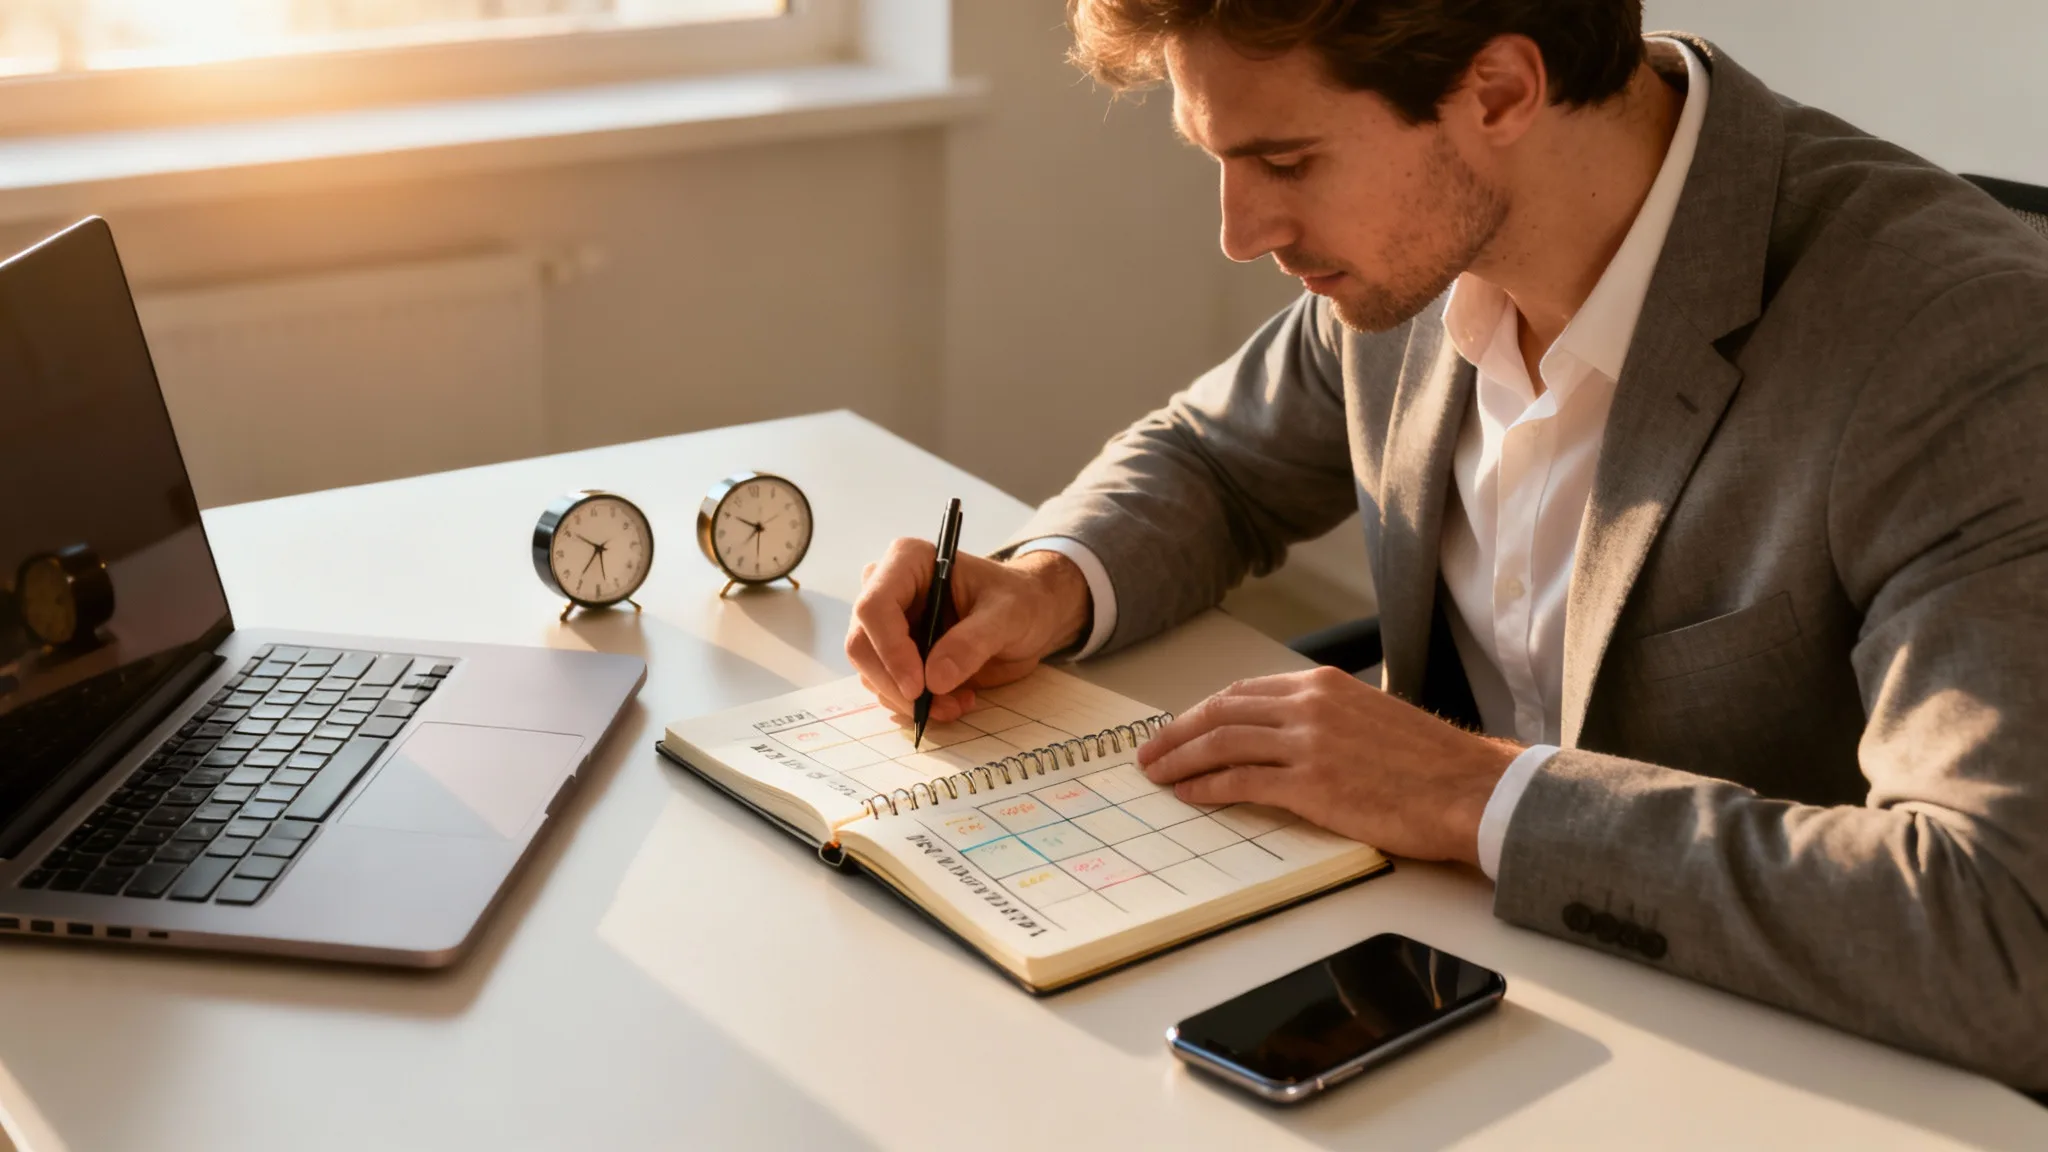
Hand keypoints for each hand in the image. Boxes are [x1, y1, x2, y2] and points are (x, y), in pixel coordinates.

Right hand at [847, 544, 1090, 723]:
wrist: (1029, 617)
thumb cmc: (1020, 601)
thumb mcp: (1008, 615)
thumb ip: (973, 642)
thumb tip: (934, 679)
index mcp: (907, 562)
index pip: (874, 607)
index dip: (890, 650)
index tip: (919, 687)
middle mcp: (887, 589)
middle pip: (862, 644)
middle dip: (896, 685)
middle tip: (939, 708)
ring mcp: (887, 625)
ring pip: (871, 672)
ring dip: (909, 700)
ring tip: (958, 703)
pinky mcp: (895, 655)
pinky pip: (887, 687)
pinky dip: (916, 705)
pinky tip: (953, 701)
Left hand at [1136, 667, 1520, 865]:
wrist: (1469, 789)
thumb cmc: (1430, 763)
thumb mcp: (1371, 718)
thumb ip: (1326, 719)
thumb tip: (1286, 738)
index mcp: (1323, 685)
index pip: (1243, 693)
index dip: (1203, 712)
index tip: (1180, 727)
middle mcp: (1310, 706)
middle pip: (1221, 712)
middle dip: (1177, 733)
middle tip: (1149, 752)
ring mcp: (1308, 744)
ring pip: (1223, 744)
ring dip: (1181, 760)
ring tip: (1158, 775)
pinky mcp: (1312, 785)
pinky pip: (1242, 783)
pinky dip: (1208, 788)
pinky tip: (1190, 796)